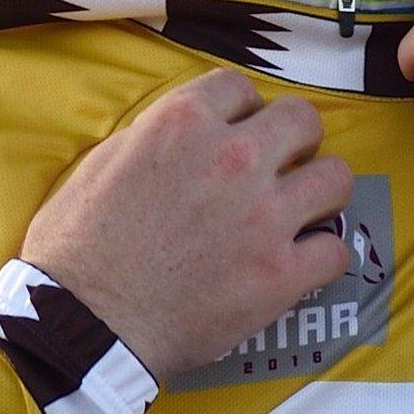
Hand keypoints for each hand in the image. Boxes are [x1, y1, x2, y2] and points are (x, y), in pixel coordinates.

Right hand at [20, 69, 352, 380]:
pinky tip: (301, 264)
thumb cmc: (77, 251)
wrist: (80, 325)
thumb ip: (155, 138)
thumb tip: (188, 135)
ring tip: (303, 211)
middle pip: (303, 120)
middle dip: (295, 140)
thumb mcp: (102, 164)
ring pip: (336, 177)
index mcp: (184, 124)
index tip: (238, 134)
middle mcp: (233, 158)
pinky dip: (321, 257)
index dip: (241, 113)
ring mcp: (264, 215)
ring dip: (321, 192)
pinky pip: (336, 249)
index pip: (241, 88)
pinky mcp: (281, 273)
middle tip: (283, 166)